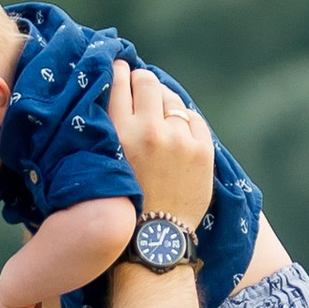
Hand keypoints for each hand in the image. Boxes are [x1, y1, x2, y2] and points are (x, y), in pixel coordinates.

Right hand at [107, 62, 213, 234]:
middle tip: (141, 88)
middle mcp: (148, 130)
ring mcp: (178, 139)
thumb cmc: (124, 201)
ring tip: (160, 118)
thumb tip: (120, 89)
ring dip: (164, 103)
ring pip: (171, 98)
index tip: (121, 68)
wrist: (156, 239)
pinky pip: (194, 118)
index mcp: (119, 133)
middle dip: (142, 81)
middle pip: (147, 81)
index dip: (119, 70)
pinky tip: (178, 136)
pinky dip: (185, 124)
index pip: (118, 82)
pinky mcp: (202, 150)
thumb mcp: (106, 162)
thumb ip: (111, 128)